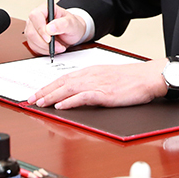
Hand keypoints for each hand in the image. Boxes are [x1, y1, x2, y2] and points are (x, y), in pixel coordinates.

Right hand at [24, 4, 87, 55]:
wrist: (71, 33)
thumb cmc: (71, 25)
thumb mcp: (72, 24)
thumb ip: (62, 24)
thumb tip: (50, 28)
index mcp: (45, 9)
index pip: (35, 16)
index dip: (40, 28)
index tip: (49, 39)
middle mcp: (36, 17)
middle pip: (32, 31)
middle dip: (45, 43)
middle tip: (58, 46)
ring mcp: (33, 28)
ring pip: (32, 41)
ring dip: (45, 48)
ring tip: (58, 47)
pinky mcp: (32, 37)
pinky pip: (33, 46)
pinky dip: (44, 50)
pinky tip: (52, 48)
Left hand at [28, 58, 167, 108]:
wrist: (148, 77)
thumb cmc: (131, 79)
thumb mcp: (108, 77)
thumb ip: (93, 82)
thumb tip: (79, 91)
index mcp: (91, 71)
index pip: (64, 78)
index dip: (48, 86)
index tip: (37, 93)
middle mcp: (91, 75)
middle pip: (62, 83)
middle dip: (44, 92)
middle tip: (30, 100)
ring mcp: (97, 84)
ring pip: (68, 89)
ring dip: (52, 97)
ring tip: (39, 103)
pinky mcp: (105, 94)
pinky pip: (83, 97)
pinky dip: (70, 101)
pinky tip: (61, 106)